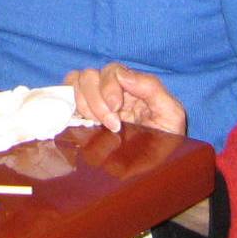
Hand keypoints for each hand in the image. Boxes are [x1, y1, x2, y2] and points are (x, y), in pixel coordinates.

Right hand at [67, 62, 187, 135]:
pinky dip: (69, 106)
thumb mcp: (171, 114)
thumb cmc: (166, 141)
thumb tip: (121, 75)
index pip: (112, 70)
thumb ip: (151, 88)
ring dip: (83, 104)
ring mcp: (94, 101)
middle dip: (96, 100)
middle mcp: (111, 90)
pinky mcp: (81, 115)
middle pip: (89, 75)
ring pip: (75, 83)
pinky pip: (65, 98)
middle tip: (111, 125)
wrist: (155, 167)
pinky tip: (83, 123)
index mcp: (133, 86)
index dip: (109, 87)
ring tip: (97, 125)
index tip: (115, 110)